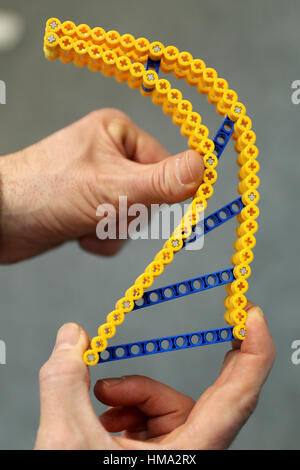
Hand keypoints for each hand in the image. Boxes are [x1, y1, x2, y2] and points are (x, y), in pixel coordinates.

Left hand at [0, 108, 203, 262]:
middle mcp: (110, 154)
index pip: (166, 166)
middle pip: (150, 196)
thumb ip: (161, 181)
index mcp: (118, 133)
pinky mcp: (89, 206)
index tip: (141, 205)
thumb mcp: (112, 186)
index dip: (158, 192)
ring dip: (112, 230)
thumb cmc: (46, 191)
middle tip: (101, 211)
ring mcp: (99, 182)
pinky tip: (79, 232)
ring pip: (133, 217)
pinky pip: (115, 230)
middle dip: (128, 214)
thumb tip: (204, 167)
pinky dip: (101, 238)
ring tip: (85, 222)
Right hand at [35, 304, 274, 449]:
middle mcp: (194, 455)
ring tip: (101, 399)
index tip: (254, 315)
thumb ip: (66, 383)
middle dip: (229, 358)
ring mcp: (179, 456)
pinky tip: (105, 417)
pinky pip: (156, 419)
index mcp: (191, 454)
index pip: (240, 397)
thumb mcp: (66, 442)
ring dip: (137, 392)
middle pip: (223, 398)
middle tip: (233, 320)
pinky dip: (130, 408)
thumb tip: (72, 337)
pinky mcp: (161, 456)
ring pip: (173, 406)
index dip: (255, 352)